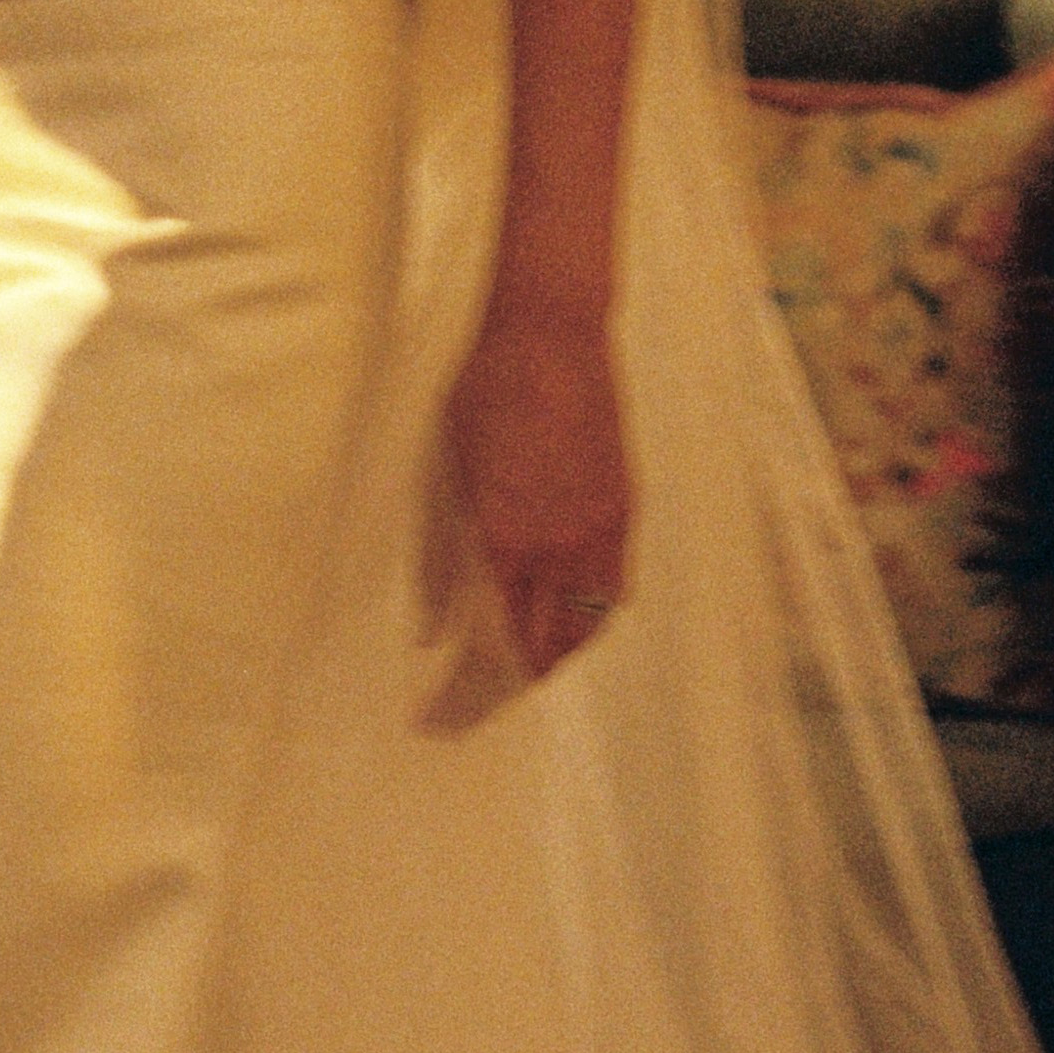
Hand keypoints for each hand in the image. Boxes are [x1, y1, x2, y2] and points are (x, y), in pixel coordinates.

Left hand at [430, 297, 630, 713]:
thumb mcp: (441, 473)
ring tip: (515, 675)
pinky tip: (563, 623)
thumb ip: (438, 557)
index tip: (431, 722)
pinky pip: (612, 590)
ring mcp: (601, 530)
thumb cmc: (483, 391)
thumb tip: (429, 630)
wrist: (552, 330)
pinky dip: (585, 621)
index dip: (460, 696)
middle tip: (466, 709)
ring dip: (550, 661)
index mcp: (506, 540)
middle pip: (541, 653)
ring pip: (585, 629)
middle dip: (501, 693)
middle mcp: (561, 547)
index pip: (486, 648)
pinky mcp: (624, 509)